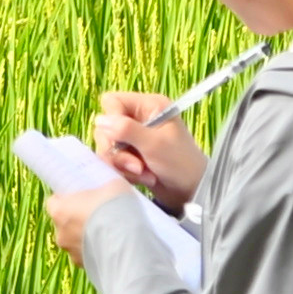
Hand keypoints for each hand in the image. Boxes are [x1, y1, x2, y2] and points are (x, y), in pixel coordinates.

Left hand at [48, 174, 114, 263]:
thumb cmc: (115, 208)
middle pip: (65, 223)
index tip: (80, 197)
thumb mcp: (112, 186)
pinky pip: (88, 256)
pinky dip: (97, 251)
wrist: (128, 242)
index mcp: (59, 211)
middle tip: (98, 214)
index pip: (53, 202)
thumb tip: (109, 188)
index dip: (66, 199)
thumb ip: (104, 188)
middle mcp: (60, 234)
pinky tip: (112, 246)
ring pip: (77, 241)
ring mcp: (71, 252)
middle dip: (79, 219)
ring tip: (109, 232)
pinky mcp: (84, 266)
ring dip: (88, 237)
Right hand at [88, 92, 200, 207]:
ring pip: (108, 146)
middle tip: (136, 165)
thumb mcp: (154, 144)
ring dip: (123, 163)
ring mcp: (134, 138)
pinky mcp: (131, 155)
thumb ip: (126, 130)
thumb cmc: (181, 164)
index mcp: (148, 106)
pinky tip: (143, 178)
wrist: (192, 192)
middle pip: (106, 127)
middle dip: (118, 150)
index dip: (111, 119)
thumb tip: (100, 120)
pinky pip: (114, 160)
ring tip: (142, 173)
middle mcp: (139, 118)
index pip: (112, 101)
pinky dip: (126, 171)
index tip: (119, 138)